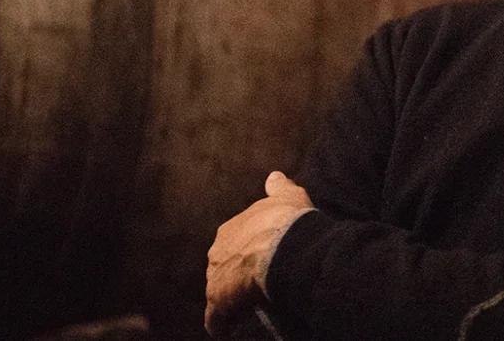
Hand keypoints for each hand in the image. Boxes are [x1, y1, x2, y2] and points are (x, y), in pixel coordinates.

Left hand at [205, 171, 313, 335]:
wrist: (285, 245)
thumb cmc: (287, 220)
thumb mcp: (288, 195)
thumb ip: (279, 187)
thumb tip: (275, 176)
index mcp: (230, 229)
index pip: (233, 244)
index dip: (247, 254)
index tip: (260, 261)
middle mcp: (216, 251)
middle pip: (222, 268)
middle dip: (234, 277)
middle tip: (255, 285)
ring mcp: (215, 276)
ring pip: (218, 292)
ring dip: (229, 300)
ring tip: (248, 308)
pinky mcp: (217, 301)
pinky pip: (215, 318)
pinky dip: (222, 324)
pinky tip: (230, 328)